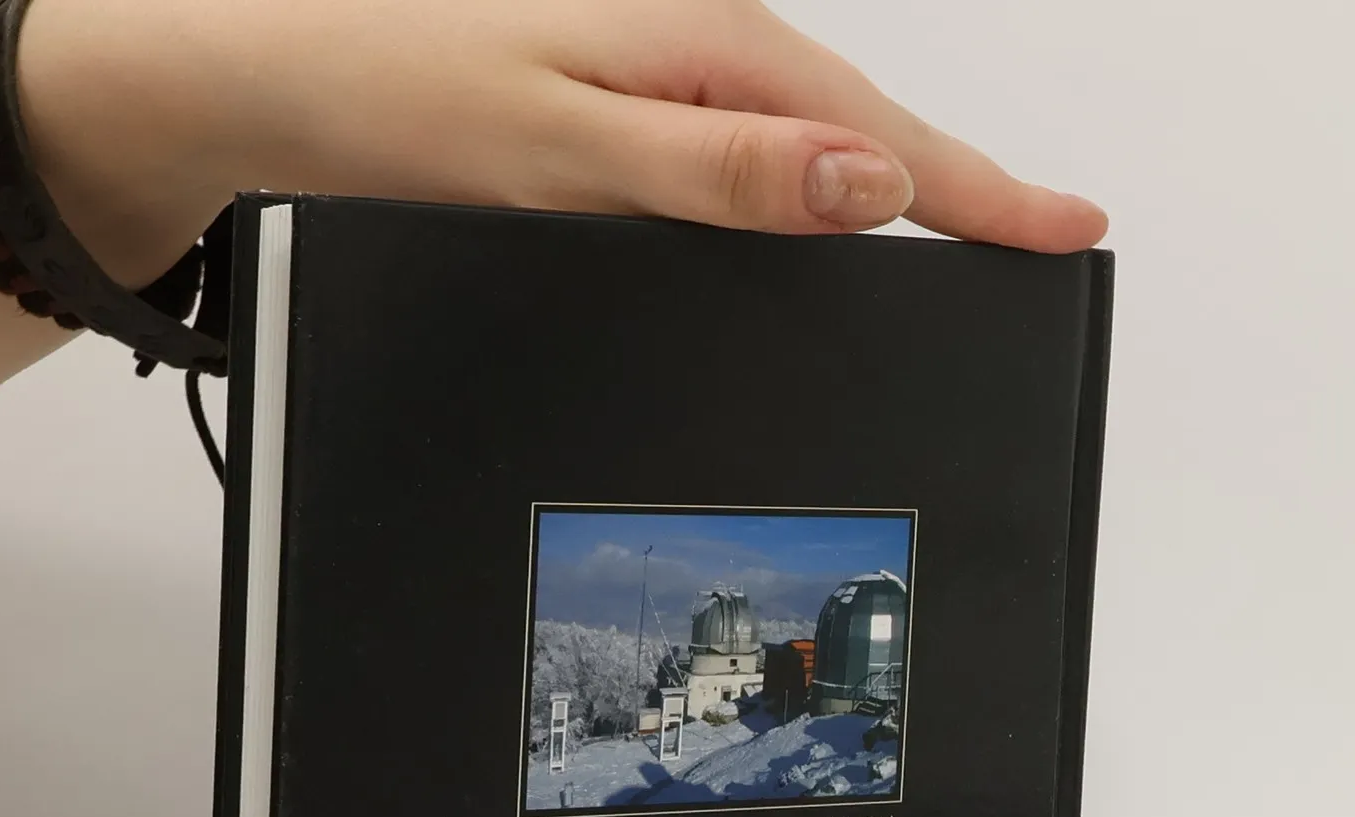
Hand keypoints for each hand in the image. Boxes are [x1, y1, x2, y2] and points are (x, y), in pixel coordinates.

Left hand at [19, 0, 1106, 286]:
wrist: (286, 75)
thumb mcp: (571, 152)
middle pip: (866, 127)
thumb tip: (863, 185)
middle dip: (962, 182)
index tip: (1067, 226)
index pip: (880, 134)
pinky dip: (812, 174)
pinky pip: (756, 135)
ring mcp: (665, 65)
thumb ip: (722, 171)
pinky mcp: (631, 91)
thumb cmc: (406, 97)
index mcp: (704, 48)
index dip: (981, 187)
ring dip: (894, 178)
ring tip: (969, 222)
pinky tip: (826, 203)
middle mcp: (697, 44)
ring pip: (813, 130)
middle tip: (1044, 233)